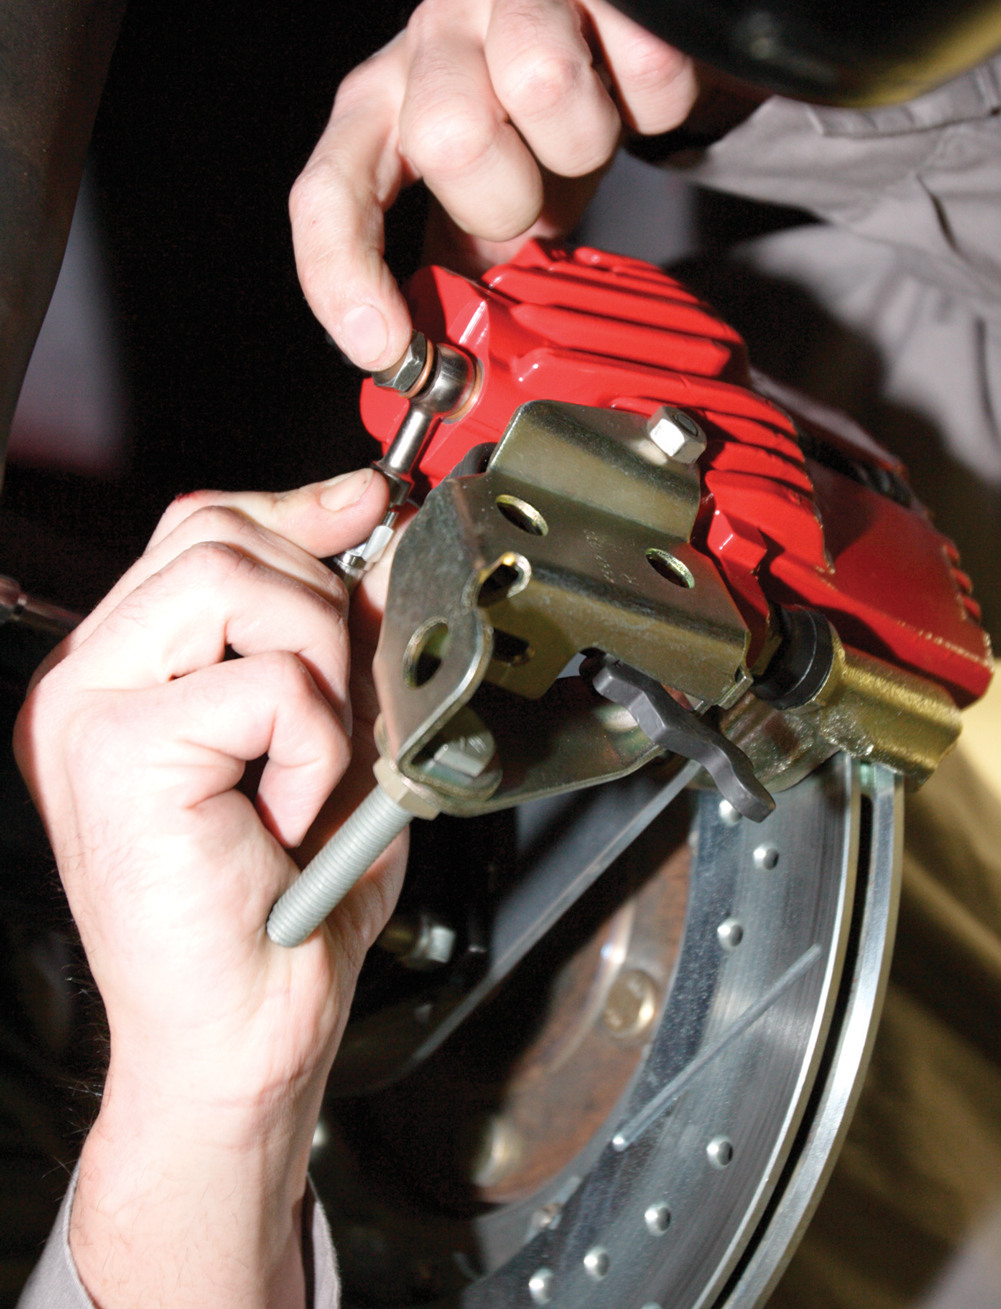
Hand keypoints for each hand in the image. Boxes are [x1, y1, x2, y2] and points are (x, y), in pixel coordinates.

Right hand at [14, 468, 406, 1308]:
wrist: (246, 1037)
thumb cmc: (284, 910)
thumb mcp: (334, 736)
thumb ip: (340, 634)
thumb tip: (374, 532)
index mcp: (124, 670)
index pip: (200, 527)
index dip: (296, 508)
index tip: (370, 505)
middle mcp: (86, 679)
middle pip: (218, 534)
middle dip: (318, 602)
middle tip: (334, 710)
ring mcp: (84, 709)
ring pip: (237, 581)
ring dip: (318, 670)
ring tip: (307, 766)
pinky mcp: (113, 751)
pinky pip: (266, 682)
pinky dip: (315, 746)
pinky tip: (287, 813)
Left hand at [290, 0, 700, 368]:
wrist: (627, 33)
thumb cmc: (541, 124)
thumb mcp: (489, 199)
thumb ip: (460, 264)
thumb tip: (440, 368)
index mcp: (384, 101)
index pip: (330, 187)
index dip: (342, 270)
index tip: (385, 346)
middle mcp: (432, 33)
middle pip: (452, 136)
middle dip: (512, 198)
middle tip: (537, 195)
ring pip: (546, 85)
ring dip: (585, 146)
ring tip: (588, 138)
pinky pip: (642, 64)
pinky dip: (656, 103)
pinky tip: (636, 91)